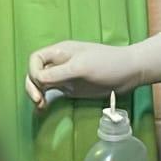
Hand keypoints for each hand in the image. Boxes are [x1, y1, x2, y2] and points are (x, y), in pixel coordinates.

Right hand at [25, 34, 160, 109]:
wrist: (129, 72)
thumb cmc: (107, 64)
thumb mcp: (81, 67)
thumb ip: (58, 73)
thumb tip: (38, 79)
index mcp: (60, 52)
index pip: (35, 59)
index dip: (33, 72)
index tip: (42, 84)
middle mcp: (59, 63)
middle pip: (35, 73)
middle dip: (32, 86)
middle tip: (38, 100)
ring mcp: (64, 76)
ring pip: (41, 85)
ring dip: (37, 95)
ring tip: (41, 106)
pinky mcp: (70, 88)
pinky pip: (52, 94)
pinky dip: (45, 100)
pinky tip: (44, 109)